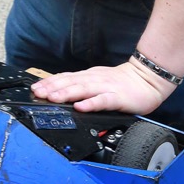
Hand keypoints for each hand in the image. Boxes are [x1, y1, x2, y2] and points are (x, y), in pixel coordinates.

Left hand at [31, 60, 175, 114]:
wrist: (148, 80)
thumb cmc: (122, 83)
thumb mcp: (98, 81)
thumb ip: (82, 86)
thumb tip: (61, 91)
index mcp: (89, 77)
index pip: (66, 78)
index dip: (50, 83)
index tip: (36, 89)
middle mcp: (95, 79)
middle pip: (71, 82)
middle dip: (53, 88)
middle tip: (38, 93)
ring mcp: (106, 87)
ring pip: (83, 89)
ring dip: (67, 93)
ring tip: (53, 98)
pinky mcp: (118, 97)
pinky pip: (103, 100)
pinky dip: (91, 103)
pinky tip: (81, 107)